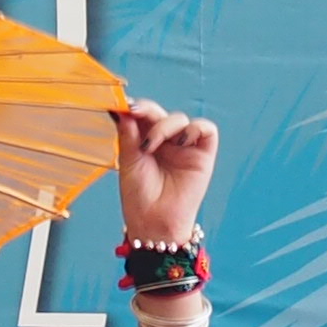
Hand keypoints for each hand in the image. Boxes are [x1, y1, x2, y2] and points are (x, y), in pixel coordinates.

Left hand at [115, 102, 217, 245]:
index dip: (136, 107)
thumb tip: (120, 108)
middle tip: (134, 113)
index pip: (144, 115)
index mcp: (146, 141)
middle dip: (147, 111)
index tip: (124, 105)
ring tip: (150, 146)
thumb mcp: (128, 160)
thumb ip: (128, 134)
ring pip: (180, 118)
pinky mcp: (203, 154)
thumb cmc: (139, 196)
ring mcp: (185, 146)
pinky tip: (178, 142)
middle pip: (161, 113)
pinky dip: (194, 129)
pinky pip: (206, 129)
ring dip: (164, 126)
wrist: (153, 221)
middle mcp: (166, 141)